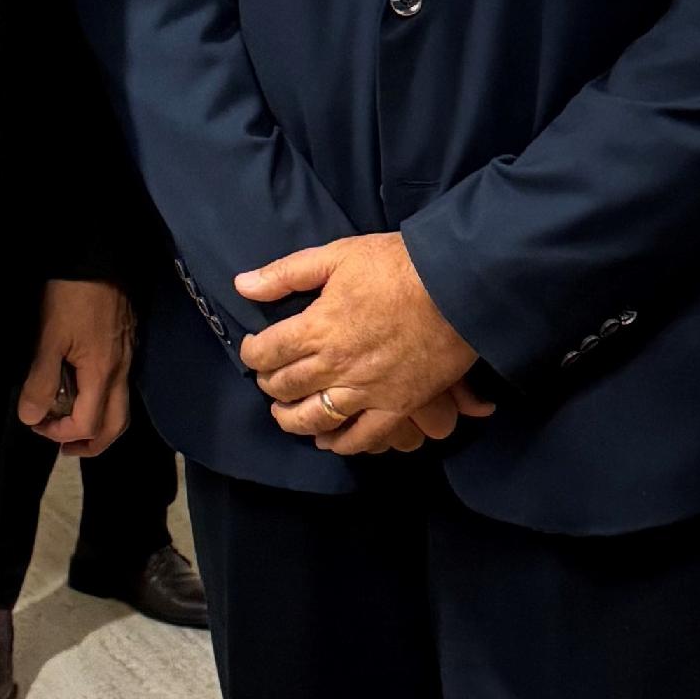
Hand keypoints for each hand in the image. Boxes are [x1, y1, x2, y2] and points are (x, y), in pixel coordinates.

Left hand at [19, 276, 133, 456]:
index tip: (37, 423)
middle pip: (114, 426)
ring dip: (96, 425)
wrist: (99, 258)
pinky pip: (118, 388)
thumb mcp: (49, 338)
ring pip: (119, 408)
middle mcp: (121, 372)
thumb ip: (42, 381)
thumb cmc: (71, 297)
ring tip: (71, 425)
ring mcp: (126, 359)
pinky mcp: (125, 346)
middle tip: (64, 447)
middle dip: (90, 443)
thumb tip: (31, 418)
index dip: (61, 433)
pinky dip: (100, 403)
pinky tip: (82, 392)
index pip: (88, 425)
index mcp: (103, 374)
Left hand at [237, 233, 478, 456]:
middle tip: (270, 378)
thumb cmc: (397, 265)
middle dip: (269, 384)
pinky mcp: (396, 406)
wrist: (457, 286)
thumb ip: (286, 274)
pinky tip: (327, 439)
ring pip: (314, 418)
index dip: (251, 354)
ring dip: (291, 419)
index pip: (265, 353)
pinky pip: (361, 437)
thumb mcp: (338, 255)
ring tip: (285, 413)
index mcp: (316, 328)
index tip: (253, 350)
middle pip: (285, 386)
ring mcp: (365, 391)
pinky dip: (339, 443)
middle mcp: (334, 365)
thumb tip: (242, 285)